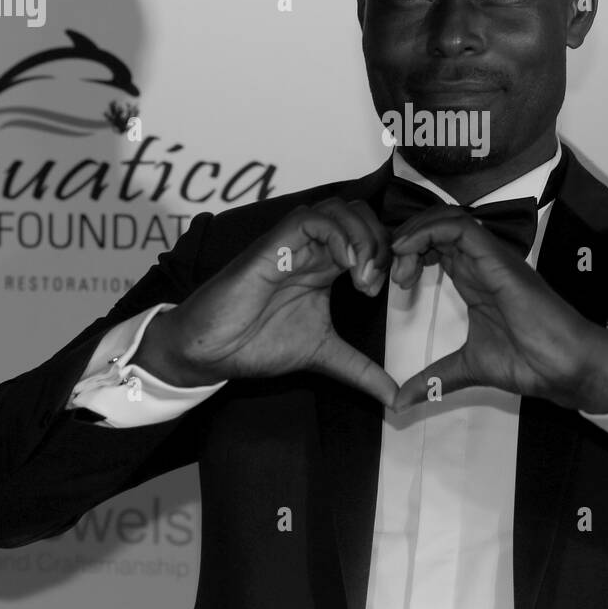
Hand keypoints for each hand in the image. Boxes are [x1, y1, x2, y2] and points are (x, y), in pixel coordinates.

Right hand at [145, 198, 396, 405]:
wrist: (210, 350)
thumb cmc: (258, 343)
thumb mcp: (324, 356)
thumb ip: (361, 371)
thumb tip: (396, 399)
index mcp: (327, 265)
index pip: (371, 236)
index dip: (392, 253)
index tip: (397, 289)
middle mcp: (313, 248)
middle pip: (361, 214)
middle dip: (383, 242)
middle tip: (379, 284)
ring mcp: (294, 244)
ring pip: (340, 209)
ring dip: (364, 239)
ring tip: (364, 280)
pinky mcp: (275, 245)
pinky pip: (312, 219)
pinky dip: (339, 236)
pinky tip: (346, 268)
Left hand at [388, 207, 607, 412]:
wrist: (566, 368)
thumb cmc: (529, 363)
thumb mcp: (466, 369)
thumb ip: (433, 379)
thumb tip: (399, 403)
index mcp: (473, 279)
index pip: (435, 246)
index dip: (406, 252)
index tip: (392, 281)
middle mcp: (480, 262)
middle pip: (435, 226)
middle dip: (405, 239)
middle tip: (390, 272)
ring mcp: (490, 257)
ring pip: (445, 219)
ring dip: (413, 234)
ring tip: (399, 264)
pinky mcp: (497, 258)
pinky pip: (460, 229)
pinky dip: (428, 232)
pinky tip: (409, 251)